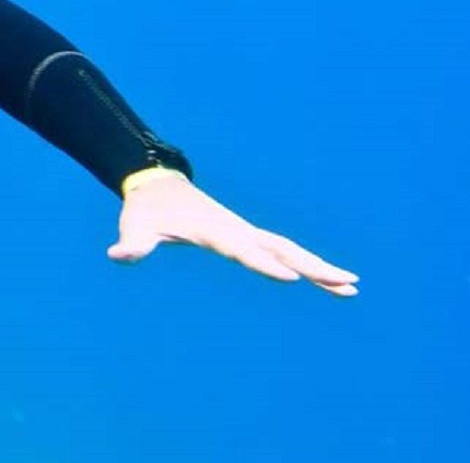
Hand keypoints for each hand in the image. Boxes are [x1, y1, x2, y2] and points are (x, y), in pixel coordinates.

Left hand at [109, 170, 356, 296]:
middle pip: (280, 249)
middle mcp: (236, 229)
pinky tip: (325, 280)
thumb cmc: (145, 208)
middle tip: (348, 284)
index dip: (264, 264)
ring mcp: (245, 231)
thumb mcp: (135, 225)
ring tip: (351, 287)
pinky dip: (305, 262)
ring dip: (318, 267)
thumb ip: (131, 243)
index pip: (242, 250)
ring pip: (288, 249)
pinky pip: (281, 249)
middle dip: (313, 267)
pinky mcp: (246, 234)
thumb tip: (117, 256)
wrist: (155, 182)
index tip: (291, 278)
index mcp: (213, 230)